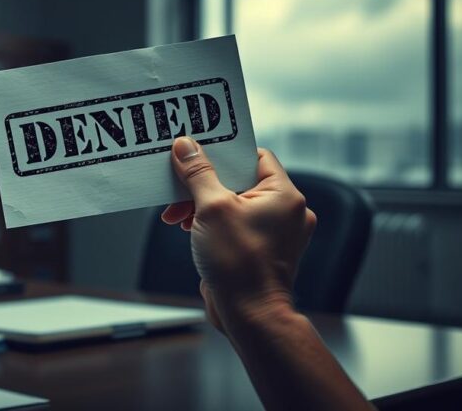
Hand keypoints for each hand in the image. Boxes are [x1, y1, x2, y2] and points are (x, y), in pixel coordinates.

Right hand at [160, 137, 315, 333]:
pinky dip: (211, 222)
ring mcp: (273, 232)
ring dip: (202, 204)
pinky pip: (234, 223)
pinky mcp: (259, 249)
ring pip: (233, 202)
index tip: (197, 152)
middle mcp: (285, 211)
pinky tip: (188, 228)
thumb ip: (198, 173)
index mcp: (284, 195)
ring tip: (177, 216)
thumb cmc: (239, 264)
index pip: (255, 156)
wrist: (250, 316)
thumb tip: (186, 146)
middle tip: (178, 187)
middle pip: (239, 179)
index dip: (225, 152)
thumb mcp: (212, 208)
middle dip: (203, 184)